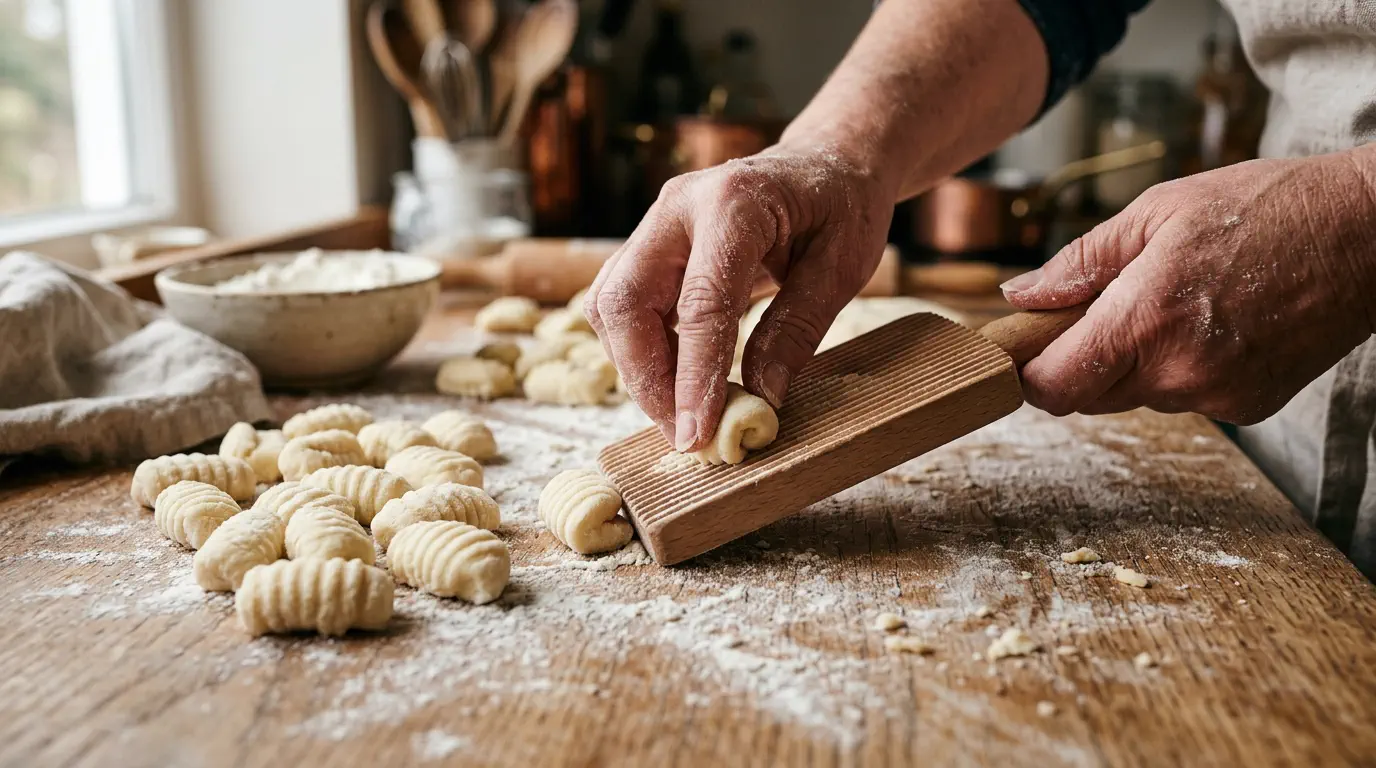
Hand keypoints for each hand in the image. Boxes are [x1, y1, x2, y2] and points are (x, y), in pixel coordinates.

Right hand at [583, 147, 893, 449]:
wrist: (825, 159)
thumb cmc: (841, 205)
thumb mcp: (842, 267)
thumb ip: (797, 328)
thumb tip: (760, 398)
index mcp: (734, 202)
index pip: (698, 303)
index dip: (693, 376)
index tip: (697, 433)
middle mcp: (677, 207)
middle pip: (623, 302)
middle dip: (645, 378)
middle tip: (684, 432)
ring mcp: (655, 224)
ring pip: (610, 307)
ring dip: (639, 368)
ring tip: (684, 412)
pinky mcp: (648, 246)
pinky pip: (622, 305)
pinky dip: (642, 351)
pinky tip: (678, 380)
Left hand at [1003, 149, 1375, 423]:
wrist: (1370, 234)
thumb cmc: (1266, 207)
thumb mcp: (1157, 212)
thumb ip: (1080, 262)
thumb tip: (1022, 295)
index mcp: (1146, 320)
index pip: (1054, 387)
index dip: (1029, 372)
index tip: (1026, 347)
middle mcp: (1179, 372)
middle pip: (1087, 397)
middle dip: (1078, 360)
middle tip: (1100, 307)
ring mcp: (1216, 396)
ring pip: (1136, 396)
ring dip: (1133, 361)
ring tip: (1172, 301)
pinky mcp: (1248, 406)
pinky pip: (1184, 396)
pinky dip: (1180, 367)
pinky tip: (1211, 321)